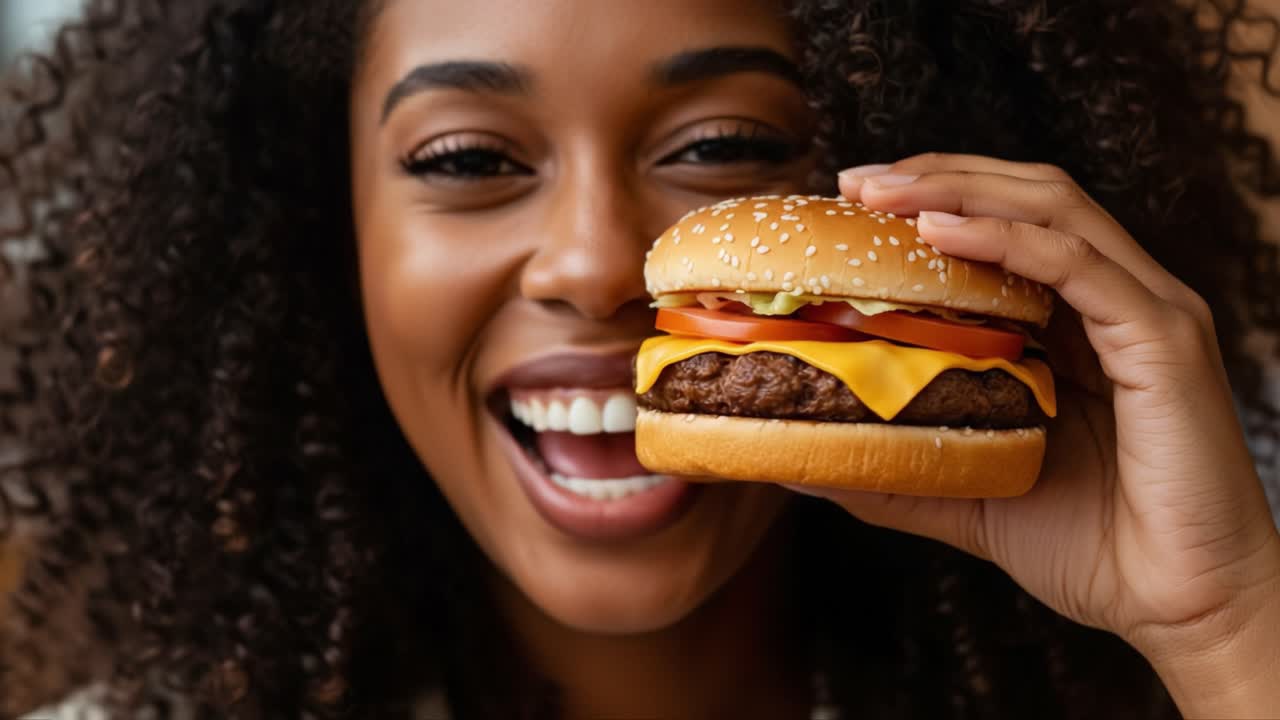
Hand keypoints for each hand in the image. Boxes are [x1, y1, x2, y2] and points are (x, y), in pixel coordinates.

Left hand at [795, 153, 1279, 712]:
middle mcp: (1114, 300)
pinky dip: (1005, 239)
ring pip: (1052, 209)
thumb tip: (800, 464)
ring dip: (960, 190)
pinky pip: (1078, 265)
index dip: (931, 201)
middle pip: (1026, 196)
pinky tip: (939, 233)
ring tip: (884, 194)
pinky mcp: (1163, 339)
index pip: (1003, 227)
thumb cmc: (1087, 547)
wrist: (1176, 606)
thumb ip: (896, 469)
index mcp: (1076, 323)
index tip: (850, 201)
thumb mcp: (967, 495)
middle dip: (936, 177)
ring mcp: (1144, 311)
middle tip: (855, 182)